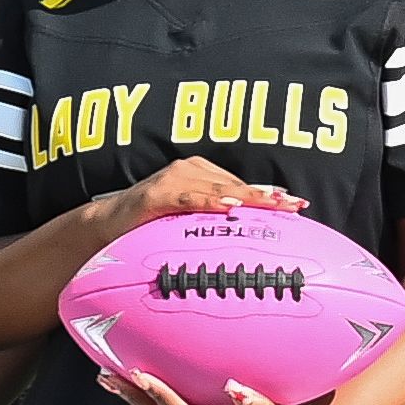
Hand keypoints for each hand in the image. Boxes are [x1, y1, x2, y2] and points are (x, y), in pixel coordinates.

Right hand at [107, 156, 306, 237]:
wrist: (107, 227)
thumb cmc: (151, 225)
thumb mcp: (188, 223)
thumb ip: (215, 222)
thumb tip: (249, 234)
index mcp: (201, 176)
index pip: (242, 186)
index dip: (269, 195)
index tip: (297, 205)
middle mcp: (190, 170)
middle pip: (236, 185)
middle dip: (265, 197)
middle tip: (293, 206)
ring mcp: (173, 180)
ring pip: (217, 188)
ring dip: (245, 196)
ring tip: (270, 204)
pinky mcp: (156, 193)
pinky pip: (188, 198)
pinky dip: (209, 202)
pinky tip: (229, 207)